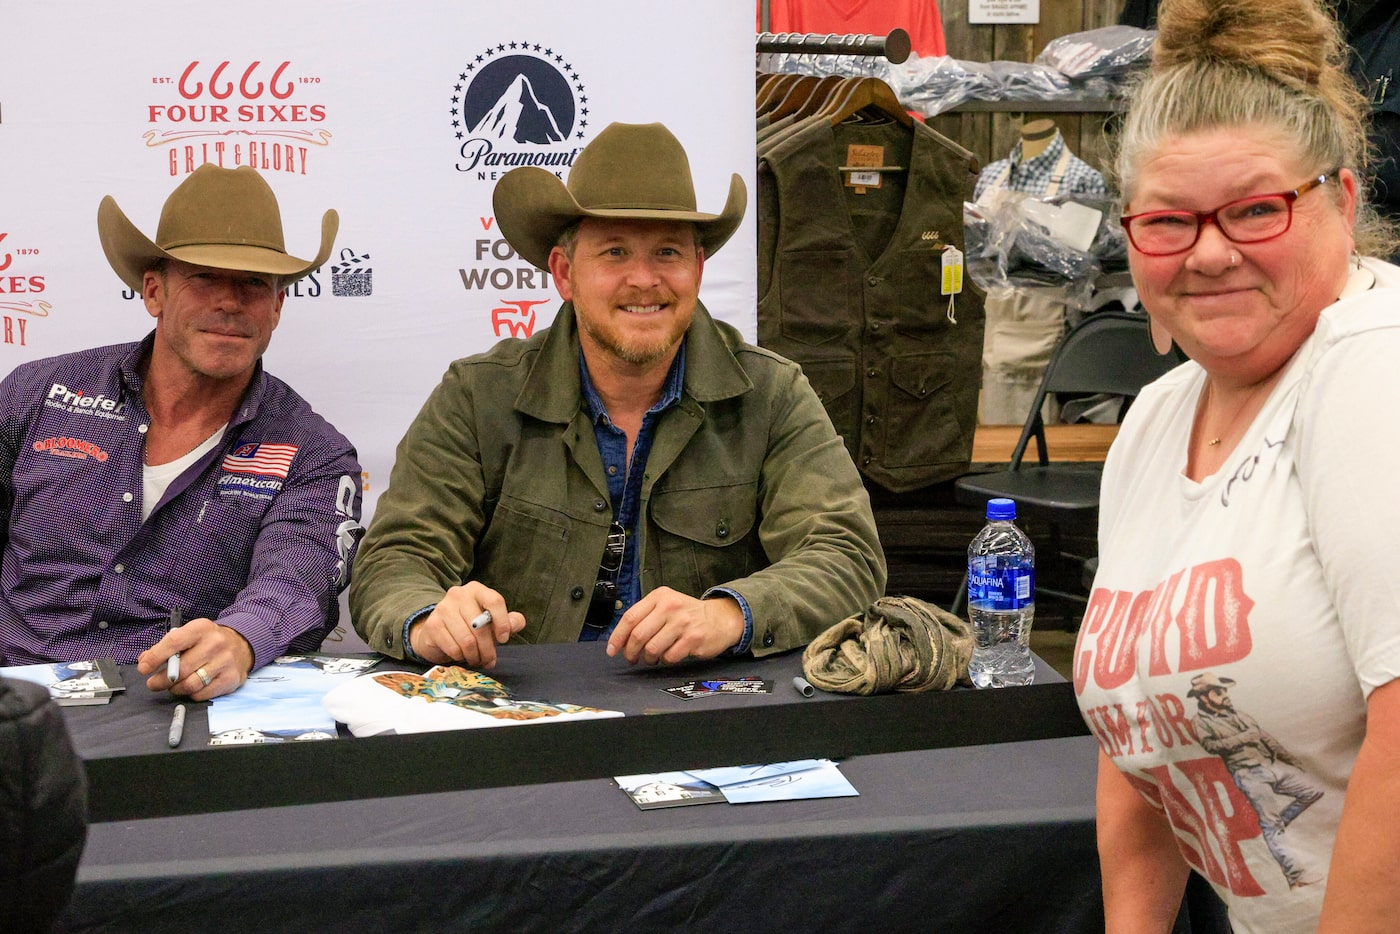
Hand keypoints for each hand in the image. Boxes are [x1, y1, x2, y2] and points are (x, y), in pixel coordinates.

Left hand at [137, 618, 254, 699]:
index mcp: (201, 628)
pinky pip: (202, 694)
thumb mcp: (189, 636)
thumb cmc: (207, 641)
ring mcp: (225, 662)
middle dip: (161, 680)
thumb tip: (145, 661)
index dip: (155, 657)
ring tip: (172, 687)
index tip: (143, 669)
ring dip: (175, 689)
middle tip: (153, 684)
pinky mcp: (231, 679)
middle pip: (181, 668)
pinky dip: (191, 694)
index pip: (174, 642)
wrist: (242, 645)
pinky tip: (190, 688)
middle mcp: (216, 643)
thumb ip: (165, 647)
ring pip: (191, 684)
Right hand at [408, 582, 525, 668]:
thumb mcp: (492, 622)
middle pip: (480, 626)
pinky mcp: (433, 625)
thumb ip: (509, 622)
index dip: (502, 622)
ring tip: (477, 660)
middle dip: (488, 649)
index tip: (504, 639)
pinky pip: (453, 648)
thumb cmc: (470, 625)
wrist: (437, 632)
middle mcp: (458, 594)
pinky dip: (461, 657)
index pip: (494, 601)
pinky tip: (462, 657)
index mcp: (476, 590)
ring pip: (467, 640)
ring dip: (475, 656)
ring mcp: (443, 608)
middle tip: (490, 661)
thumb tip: (517, 622)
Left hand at [606, 588, 744, 664]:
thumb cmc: (687, 615)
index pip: (630, 618)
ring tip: (651, 658)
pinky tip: (669, 656)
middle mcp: (670, 607)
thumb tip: (621, 639)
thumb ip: (645, 616)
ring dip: (648, 658)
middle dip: (631, 652)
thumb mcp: (666, 604)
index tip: (612, 650)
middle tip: (632, 658)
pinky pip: (669, 657)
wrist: (719, 618)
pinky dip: (665, 661)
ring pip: (652, 648)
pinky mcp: (693, 638)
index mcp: (660, 596)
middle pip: (639, 635)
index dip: (618, 637)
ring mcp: (683, 623)